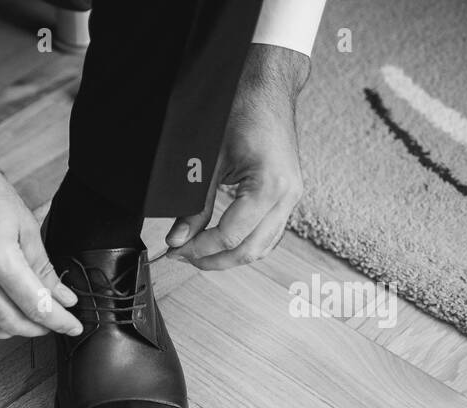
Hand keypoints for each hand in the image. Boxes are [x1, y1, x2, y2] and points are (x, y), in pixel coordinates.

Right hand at [0, 121, 81, 338]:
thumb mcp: (24, 225)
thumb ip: (44, 268)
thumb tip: (63, 298)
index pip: (34, 304)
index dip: (58, 320)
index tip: (72, 325)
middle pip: (11, 322)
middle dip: (38, 328)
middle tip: (54, 322)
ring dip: (13, 330)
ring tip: (29, 319)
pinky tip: (3, 310)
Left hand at [165, 43, 310, 269]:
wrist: (266, 88)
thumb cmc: (240, 111)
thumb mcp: (209, 161)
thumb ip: (195, 207)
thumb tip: (177, 240)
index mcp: (270, 186)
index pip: (231, 236)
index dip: (199, 249)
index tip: (173, 250)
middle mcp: (288, 196)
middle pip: (250, 250)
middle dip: (213, 260)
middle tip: (181, 256)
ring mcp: (292, 197)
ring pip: (262, 247)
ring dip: (229, 256)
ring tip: (197, 252)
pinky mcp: (288, 195)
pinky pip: (269, 233)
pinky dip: (244, 243)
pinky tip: (219, 242)